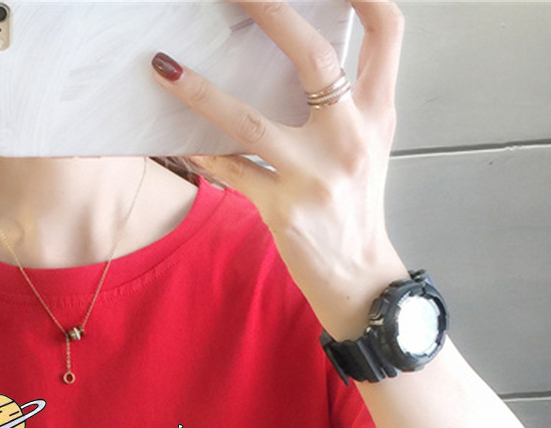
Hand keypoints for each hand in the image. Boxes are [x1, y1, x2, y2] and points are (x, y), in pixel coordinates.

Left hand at [151, 0, 409, 339]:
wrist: (359, 277)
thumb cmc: (355, 205)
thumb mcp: (367, 144)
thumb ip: (343, 100)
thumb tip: (297, 52)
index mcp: (377, 112)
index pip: (387, 30)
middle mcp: (351, 136)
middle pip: (314, 56)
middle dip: (270, 11)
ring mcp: (316, 174)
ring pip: (250, 120)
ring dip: (200, 91)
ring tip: (163, 65)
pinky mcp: (283, 208)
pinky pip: (230, 172)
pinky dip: (199, 154)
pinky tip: (171, 140)